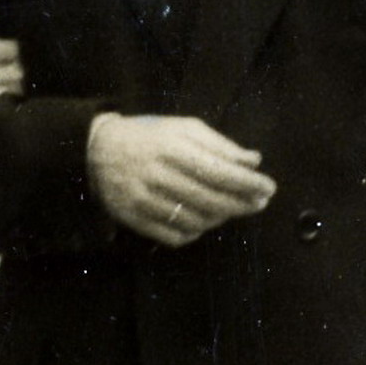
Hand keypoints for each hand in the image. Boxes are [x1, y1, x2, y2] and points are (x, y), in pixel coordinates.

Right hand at [87, 112, 274, 246]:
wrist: (96, 151)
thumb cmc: (149, 136)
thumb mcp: (183, 128)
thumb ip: (220, 144)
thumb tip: (254, 161)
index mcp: (172, 147)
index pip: (219, 171)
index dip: (248, 183)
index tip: (269, 188)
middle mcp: (157, 175)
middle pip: (211, 199)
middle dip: (242, 204)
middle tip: (259, 203)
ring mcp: (144, 201)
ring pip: (195, 221)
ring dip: (220, 218)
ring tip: (230, 209)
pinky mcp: (133, 220)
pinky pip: (174, 236)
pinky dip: (195, 232)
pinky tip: (202, 220)